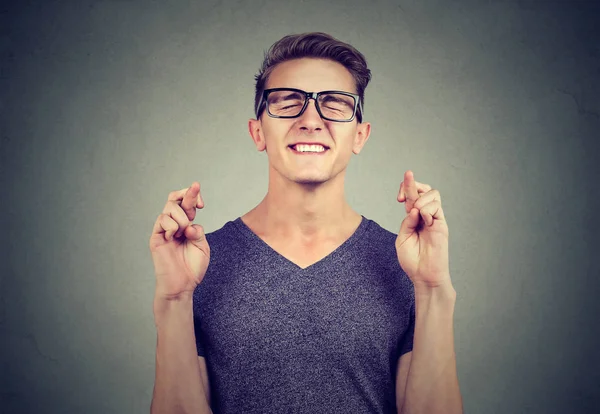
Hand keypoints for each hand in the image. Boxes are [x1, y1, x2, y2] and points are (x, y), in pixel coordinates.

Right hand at [149, 182, 209, 299]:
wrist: (182, 285)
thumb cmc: (192, 267)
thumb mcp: (202, 246)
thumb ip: (198, 231)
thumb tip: (190, 224)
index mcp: (186, 224)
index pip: (186, 202)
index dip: (193, 195)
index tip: (202, 204)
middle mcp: (174, 224)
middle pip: (174, 198)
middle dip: (187, 195)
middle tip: (198, 206)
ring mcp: (164, 229)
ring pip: (170, 207)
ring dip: (182, 218)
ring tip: (184, 234)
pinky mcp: (156, 236)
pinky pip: (162, 220)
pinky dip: (172, 227)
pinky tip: (173, 238)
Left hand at [396, 171, 450, 287]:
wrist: (423, 275)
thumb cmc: (412, 260)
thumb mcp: (402, 239)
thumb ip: (406, 222)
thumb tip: (415, 208)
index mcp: (413, 217)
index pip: (411, 195)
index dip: (405, 187)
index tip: (397, 197)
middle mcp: (425, 215)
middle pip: (425, 188)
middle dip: (412, 185)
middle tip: (401, 199)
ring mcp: (434, 219)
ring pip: (433, 194)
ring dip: (420, 199)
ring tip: (417, 214)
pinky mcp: (442, 224)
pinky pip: (436, 207)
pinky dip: (427, 211)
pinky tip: (424, 222)